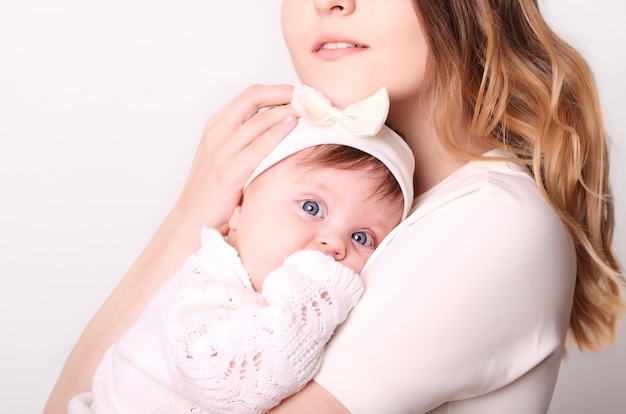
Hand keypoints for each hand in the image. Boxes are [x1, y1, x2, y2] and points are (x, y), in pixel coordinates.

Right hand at [175, 84, 297, 233]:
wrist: (192, 219)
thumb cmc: (213, 191)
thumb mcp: (226, 156)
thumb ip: (248, 140)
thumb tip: (283, 129)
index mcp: (216, 126)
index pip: (250, 96)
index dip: (278, 90)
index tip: (300, 94)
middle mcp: (217, 133)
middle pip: (254, 97)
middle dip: (285, 92)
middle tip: (310, 96)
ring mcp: (221, 151)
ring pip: (259, 119)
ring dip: (287, 110)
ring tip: (310, 110)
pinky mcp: (229, 172)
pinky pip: (258, 147)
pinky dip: (278, 133)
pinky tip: (293, 126)